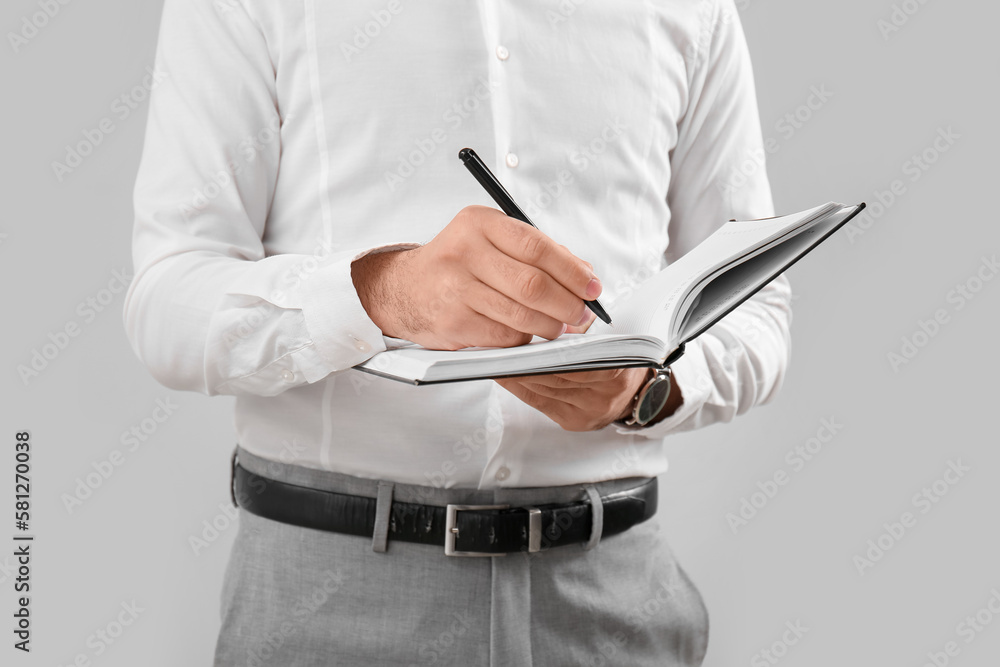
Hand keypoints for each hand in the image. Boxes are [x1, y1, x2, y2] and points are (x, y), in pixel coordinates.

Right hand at [351, 205, 601, 349]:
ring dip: (549, 326)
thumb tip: (585, 274)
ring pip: (521, 314)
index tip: (592, 287)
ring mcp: (456, 288)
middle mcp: (464, 251)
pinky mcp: (453, 321)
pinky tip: (527, 335)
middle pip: (533, 284)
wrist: (404, 289)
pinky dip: (523, 339)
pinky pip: (503, 336)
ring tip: (559, 327)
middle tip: (582, 314)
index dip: (572, 270)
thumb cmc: (457, 265)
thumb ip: (537, 253)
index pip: (537, 246)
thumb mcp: (491, 243)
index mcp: (479, 223)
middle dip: (567, 304)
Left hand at [495, 311, 683, 430]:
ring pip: (543, 390)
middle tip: (499, 345)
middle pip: (554, 376)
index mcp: (618, 369)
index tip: (520, 337)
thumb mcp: (611, 331)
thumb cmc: (621, 352)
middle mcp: (604, 395)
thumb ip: (582, 324)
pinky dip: (519, 387)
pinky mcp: (575, 422)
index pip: (574, 359)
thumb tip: (545, 311)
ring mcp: (590, 412)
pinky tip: (506, 374)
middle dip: (524, 360)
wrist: (639, 389)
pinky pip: (539, 403)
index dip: (544, 349)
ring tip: (498, 356)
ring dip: (517, 373)